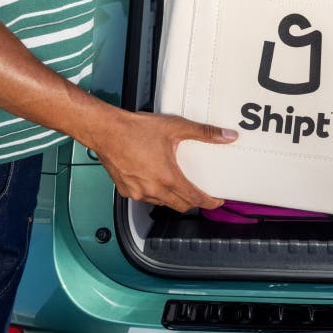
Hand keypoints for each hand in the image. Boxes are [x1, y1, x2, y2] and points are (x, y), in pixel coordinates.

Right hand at [87, 108, 235, 210]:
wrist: (106, 131)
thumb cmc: (135, 130)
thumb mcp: (176, 127)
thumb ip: (204, 132)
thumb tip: (226, 136)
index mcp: (167, 178)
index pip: (194, 199)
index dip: (209, 202)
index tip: (216, 202)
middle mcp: (152, 190)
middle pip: (180, 205)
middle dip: (192, 201)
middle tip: (199, 193)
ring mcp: (137, 192)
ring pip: (162, 203)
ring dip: (172, 197)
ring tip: (176, 182)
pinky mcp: (126, 190)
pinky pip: (145, 198)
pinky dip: (153, 192)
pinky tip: (154, 179)